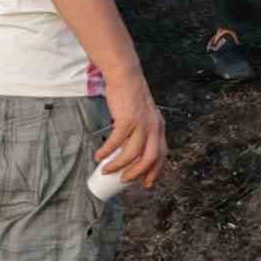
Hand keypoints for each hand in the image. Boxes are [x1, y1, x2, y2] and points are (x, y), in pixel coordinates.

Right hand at [97, 70, 166, 187]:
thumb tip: (129, 151)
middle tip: (124, 180)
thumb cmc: (131, 97)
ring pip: (132, 153)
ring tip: (106, 170)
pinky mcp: (127, 119)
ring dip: (118, 165)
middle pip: (150, 158)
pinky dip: (107, 151)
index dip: (155, 171)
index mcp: (159, 127)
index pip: (162, 154)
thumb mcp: (144, 116)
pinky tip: (99, 156)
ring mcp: (141, 123)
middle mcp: (154, 127)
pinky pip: (116, 141)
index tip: (146, 183)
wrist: (126, 77)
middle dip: (137, 173)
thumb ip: (141, 131)